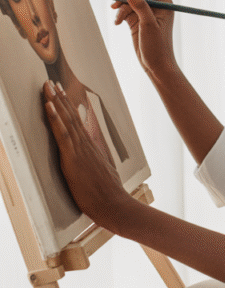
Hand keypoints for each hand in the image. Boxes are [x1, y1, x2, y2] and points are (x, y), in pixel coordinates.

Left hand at [43, 81, 133, 231]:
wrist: (113, 204)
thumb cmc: (108, 193)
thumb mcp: (103, 171)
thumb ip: (97, 160)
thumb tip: (93, 155)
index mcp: (92, 147)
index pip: (78, 122)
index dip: (69, 107)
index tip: (62, 93)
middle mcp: (86, 144)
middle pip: (71, 116)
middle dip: (60, 98)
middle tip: (51, 83)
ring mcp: (80, 149)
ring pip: (66, 120)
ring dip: (56, 102)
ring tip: (48, 88)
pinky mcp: (73, 157)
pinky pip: (62, 134)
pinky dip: (55, 118)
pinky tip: (49, 106)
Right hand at [113, 0, 176, 77]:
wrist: (156, 64)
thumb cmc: (158, 46)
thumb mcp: (148, 24)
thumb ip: (140, 6)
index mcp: (165, 2)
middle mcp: (156, 5)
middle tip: (114, 1)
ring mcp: (146, 12)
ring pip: (130, 0)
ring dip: (121, 7)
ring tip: (117, 18)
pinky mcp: (137, 20)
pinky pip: (126, 10)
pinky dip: (120, 15)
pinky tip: (117, 23)